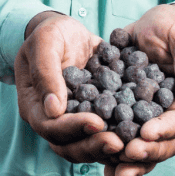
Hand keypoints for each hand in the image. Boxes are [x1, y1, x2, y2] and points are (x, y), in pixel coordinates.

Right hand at [14, 12, 125, 163]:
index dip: (73, 128)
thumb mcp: (44, 42)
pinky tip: (140, 130)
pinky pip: (105, 129)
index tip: (97, 122)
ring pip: (88, 143)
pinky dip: (120, 133)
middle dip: (94, 145)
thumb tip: (54, 109)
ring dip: (108, 146)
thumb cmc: (50, 33)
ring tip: (130, 142)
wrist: (67, 30)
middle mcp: (53, 119)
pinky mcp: (94, 114)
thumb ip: (46, 72)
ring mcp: (74, 119)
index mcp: (34, 106)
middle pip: (69, 145)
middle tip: (119, 143)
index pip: (51, 127)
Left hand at [104, 4, 174, 175]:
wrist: (153, 22)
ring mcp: (151, 115)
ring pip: (145, 146)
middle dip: (146, 152)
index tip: (146, 133)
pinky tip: (99, 161)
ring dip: (130, 162)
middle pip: (164, 142)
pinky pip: (123, 134)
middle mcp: (172, 112)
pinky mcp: (129, 111)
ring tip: (113, 172)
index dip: (165, 130)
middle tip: (126, 155)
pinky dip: (113, 149)